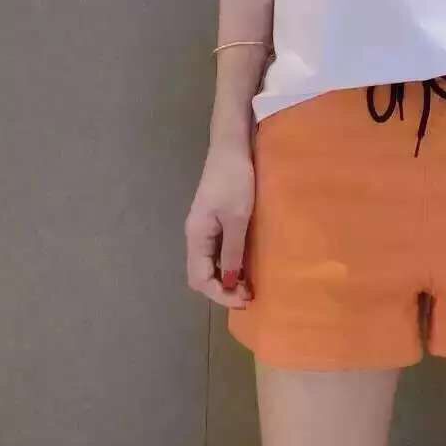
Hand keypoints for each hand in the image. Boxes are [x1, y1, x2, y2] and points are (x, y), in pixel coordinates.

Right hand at [184, 136, 255, 308]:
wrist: (232, 145)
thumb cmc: (235, 180)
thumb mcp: (237, 218)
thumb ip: (232, 252)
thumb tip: (230, 283)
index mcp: (196, 236)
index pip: (199, 279)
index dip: (220, 294)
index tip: (245, 299)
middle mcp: (195, 234)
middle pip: (201, 274)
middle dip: (223, 289)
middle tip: (249, 294)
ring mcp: (204, 226)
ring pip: (210, 263)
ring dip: (227, 277)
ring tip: (249, 283)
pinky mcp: (214, 218)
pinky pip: (217, 250)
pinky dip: (229, 262)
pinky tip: (245, 263)